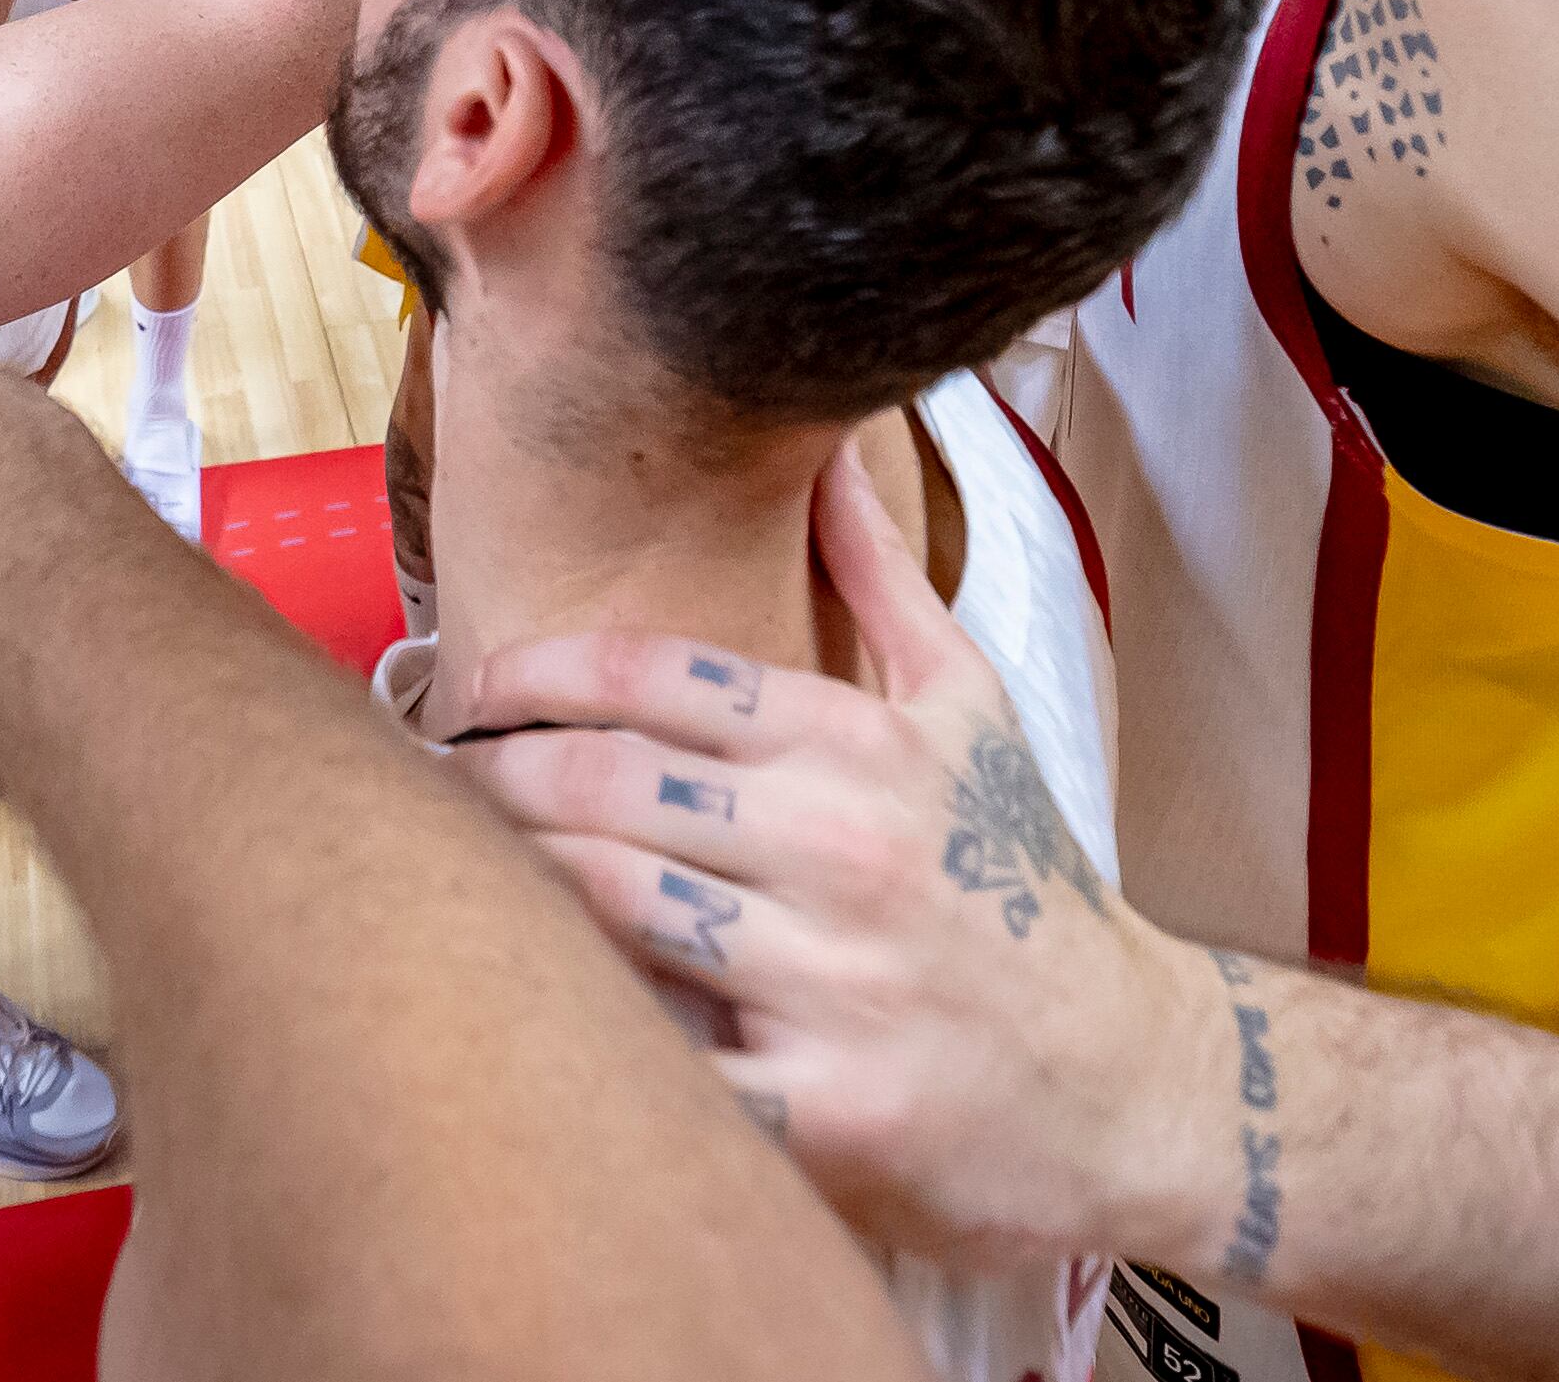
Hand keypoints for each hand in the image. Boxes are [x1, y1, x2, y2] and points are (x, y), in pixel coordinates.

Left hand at [455, 450, 1222, 1274]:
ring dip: (507, 884)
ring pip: (610, 907)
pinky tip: (524, 1007)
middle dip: (486, 776)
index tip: (464, 691)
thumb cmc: (1025, 886)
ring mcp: (837, 982)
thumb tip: (826, 444)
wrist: (1135, 1081)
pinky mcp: (829, 1113)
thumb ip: (880, 578)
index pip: (654, 675)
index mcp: (865, 747)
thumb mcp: (973, 712)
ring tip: (441, 875)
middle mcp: (847, 849)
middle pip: (605, 783)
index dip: (530, 673)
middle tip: (423, 783)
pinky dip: (582, 1032)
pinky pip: (664, 1064)